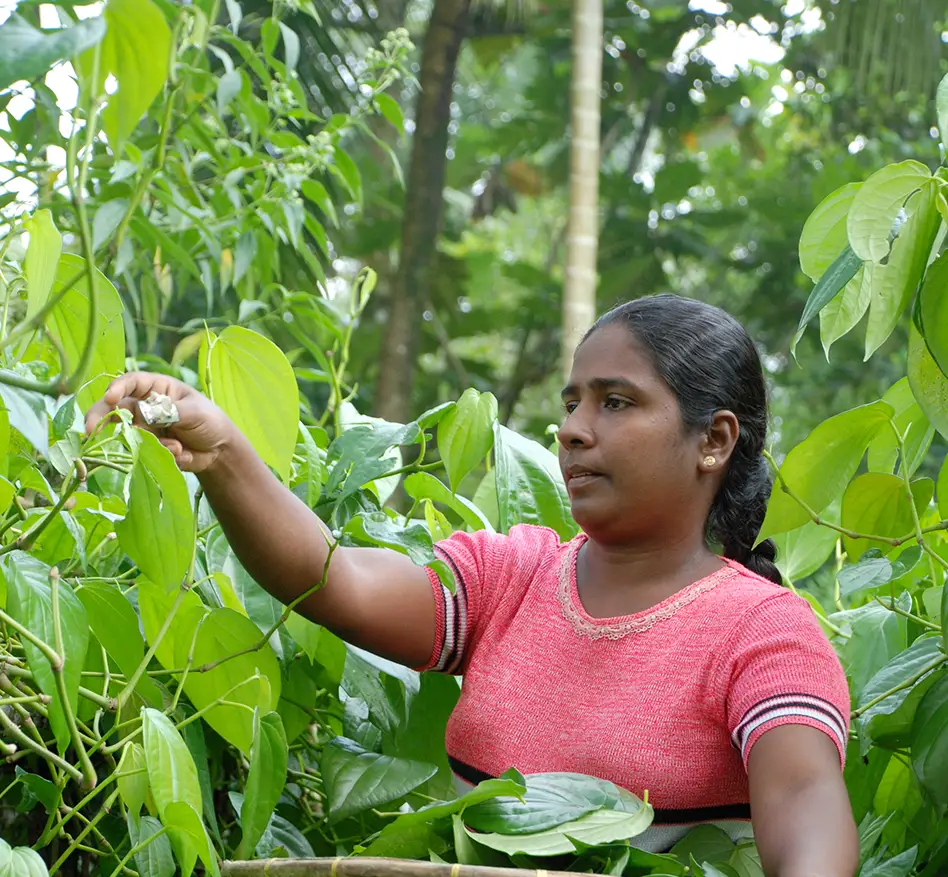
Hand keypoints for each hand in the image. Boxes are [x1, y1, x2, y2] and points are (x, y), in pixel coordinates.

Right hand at [84, 372, 237, 472]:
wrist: (220, 450)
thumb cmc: (209, 420)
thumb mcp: (195, 412)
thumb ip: (171, 412)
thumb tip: (145, 414)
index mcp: (157, 389)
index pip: (131, 382)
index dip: (117, 388)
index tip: (109, 397)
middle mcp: (144, 407)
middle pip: (114, 408)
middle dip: (100, 417)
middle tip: (90, 429)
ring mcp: (144, 428)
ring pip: (130, 435)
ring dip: (152, 444)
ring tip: (178, 447)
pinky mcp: (147, 448)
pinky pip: (145, 452)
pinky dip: (164, 454)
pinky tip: (183, 453)